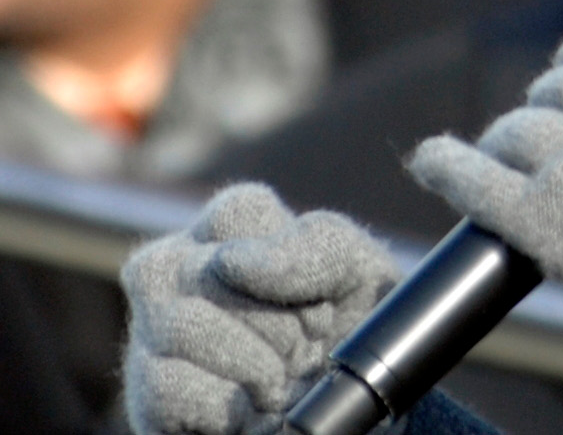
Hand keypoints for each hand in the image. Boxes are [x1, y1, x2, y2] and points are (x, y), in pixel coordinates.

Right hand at [121, 183, 398, 434]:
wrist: (353, 408)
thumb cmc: (352, 330)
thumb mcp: (358, 273)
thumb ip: (314, 245)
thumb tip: (232, 262)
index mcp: (228, 231)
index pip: (237, 209)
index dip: (290, 263)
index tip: (322, 303)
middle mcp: (174, 270)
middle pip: (212, 271)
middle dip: (281, 321)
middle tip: (304, 348)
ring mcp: (150, 331)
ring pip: (183, 324)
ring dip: (257, 364)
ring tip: (281, 382)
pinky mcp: (146, 395)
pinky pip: (167, 386)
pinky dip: (227, 406)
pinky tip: (250, 411)